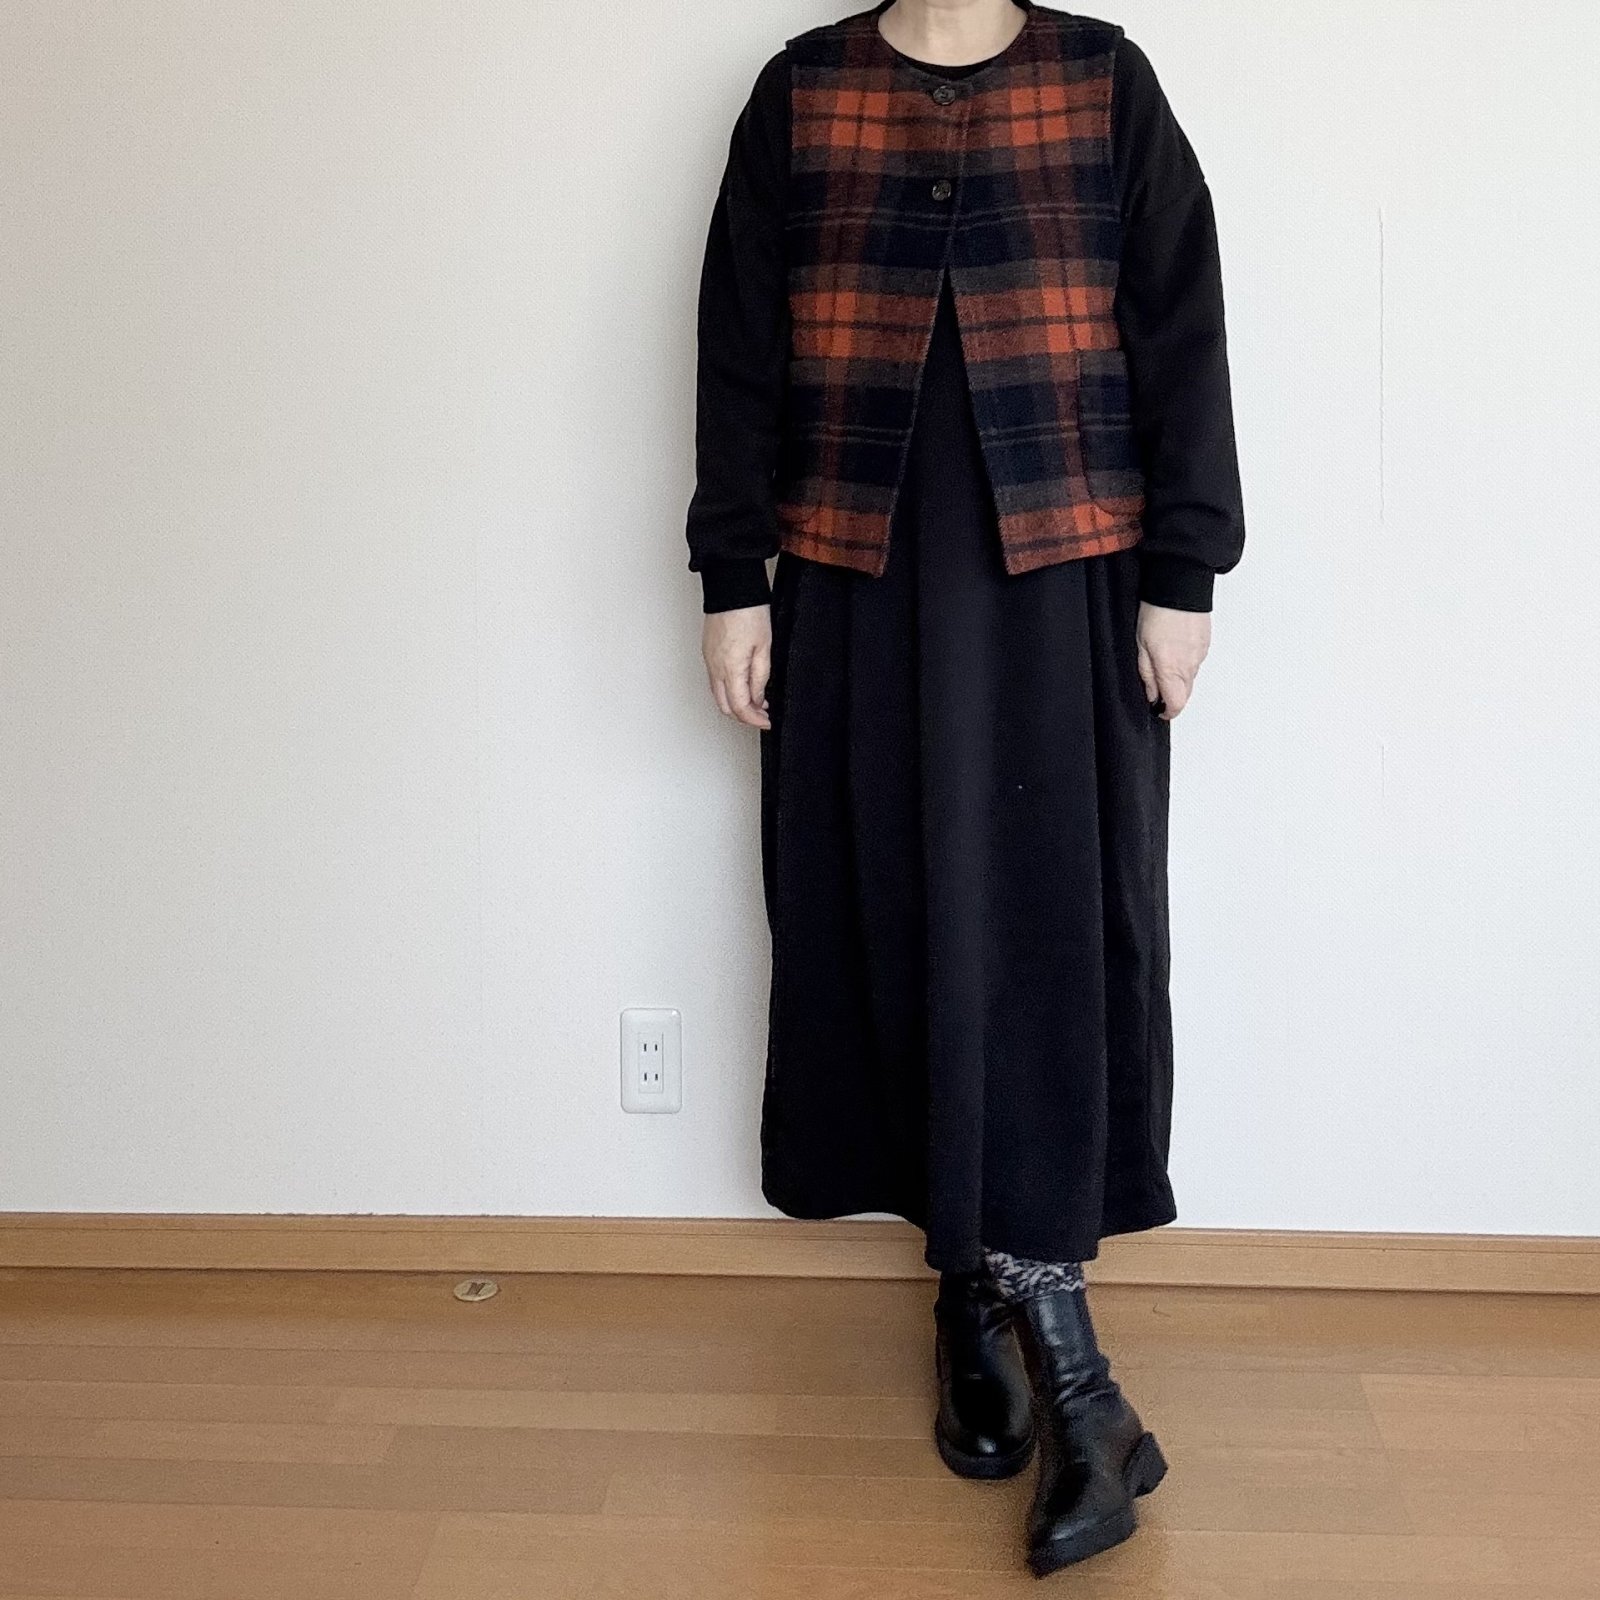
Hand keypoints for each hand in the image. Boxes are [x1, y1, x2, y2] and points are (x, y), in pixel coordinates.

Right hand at [702, 605, 771, 728]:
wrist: (731, 588)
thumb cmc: (748, 611)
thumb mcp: (764, 648)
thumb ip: (760, 677)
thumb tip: (758, 698)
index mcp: (730, 668)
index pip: (740, 707)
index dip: (754, 720)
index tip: (767, 721)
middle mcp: (715, 668)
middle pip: (725, 707)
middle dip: (744, 716)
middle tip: (762, 715)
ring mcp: (709, 660)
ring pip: (718, 695)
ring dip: (736, 703)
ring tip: (757, 700)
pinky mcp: (708, 653)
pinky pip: (715, 681)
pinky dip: (729, 690)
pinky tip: (743, 684)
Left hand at [1136, 601, 1209, 719]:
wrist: (1180, 586)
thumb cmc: (1157, 612)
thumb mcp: (1141, 646)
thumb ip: (1147, 674)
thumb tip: (1152, 695)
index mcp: (1172, 669)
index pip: (1176, 704)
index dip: (1166, 711)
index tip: (1157, 709)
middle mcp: (1190, 666)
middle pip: (1185, 694)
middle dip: (1172, 695)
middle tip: (1156, 685)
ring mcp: (1200, 655)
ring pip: (1190, 678)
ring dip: (1178, 677)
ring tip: (1163, 658)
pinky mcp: (1206, 644)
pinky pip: (1196, 662)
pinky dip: (1186, 662)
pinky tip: (1175, 647)